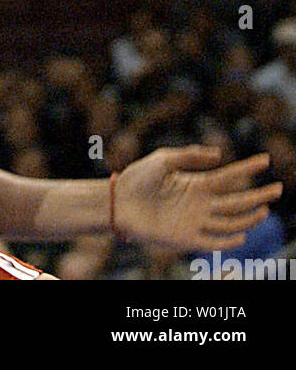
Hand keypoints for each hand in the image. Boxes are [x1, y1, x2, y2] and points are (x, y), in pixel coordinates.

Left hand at [112, 147, 282, 250]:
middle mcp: (201, 204)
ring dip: (248, 217)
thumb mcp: (164, 159)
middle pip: (237, 200)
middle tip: (279, 188)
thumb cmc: (139, 177)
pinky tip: (241, 234)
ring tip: (264, 208)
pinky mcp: (186, 238)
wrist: (119, 201)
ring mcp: (196, 222)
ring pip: (230, 221)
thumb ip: (190, 155)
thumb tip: (219, 155)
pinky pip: (213, 242)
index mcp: (197, 183)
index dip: (247, 168)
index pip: (229, 176)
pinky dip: (228, 240)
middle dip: (258, 195)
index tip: (265, 159)